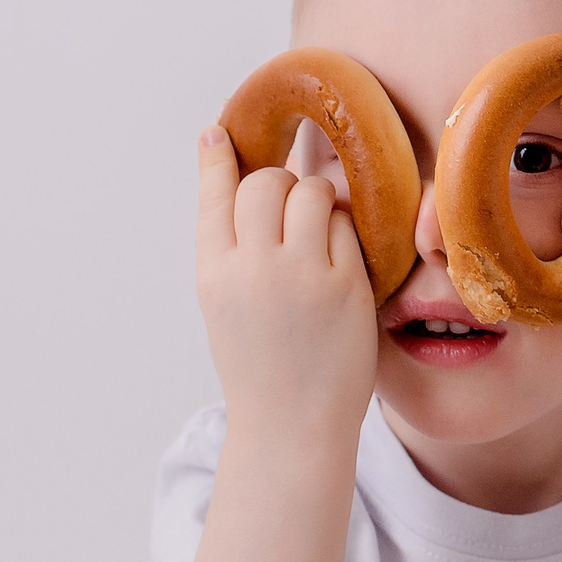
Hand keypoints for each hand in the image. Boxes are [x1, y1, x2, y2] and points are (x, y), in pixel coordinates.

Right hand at [194, 125, 377, 443]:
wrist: (292, 427)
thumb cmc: (261, 366)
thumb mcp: (224, 307)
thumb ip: (229, 251)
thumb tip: (234, 183)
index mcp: (214, 273)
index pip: (214, 197)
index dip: (217, 160)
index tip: (219, 134)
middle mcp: (252, 268)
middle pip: (267, 183)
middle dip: (281, 185)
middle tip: (290, 211)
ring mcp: (300, 275)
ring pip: (312, 192)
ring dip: (319, 202)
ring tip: (319, 234)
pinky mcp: (345, 285)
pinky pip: (348, 225)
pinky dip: (345, 233)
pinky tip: (340, 260)